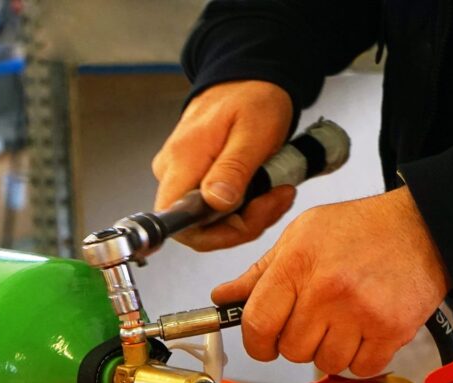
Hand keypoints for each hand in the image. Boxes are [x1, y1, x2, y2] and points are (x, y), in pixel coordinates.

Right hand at [152, 80, 296, 250]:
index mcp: (183, 161)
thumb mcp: (254, 132)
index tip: (250, 220)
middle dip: (244, 224)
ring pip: (211, 220)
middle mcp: (173, 171)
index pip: (178, 224)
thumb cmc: (253, 98)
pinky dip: (246, 206)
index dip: (215, 236)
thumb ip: (233, 169)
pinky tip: (266, 187)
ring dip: (250, 214)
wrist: (249, 77)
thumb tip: (214, 203)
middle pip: (199, 227)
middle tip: (278, 197)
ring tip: (278, 188)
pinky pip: (217, 207)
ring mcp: (183, 174)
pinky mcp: (195, 176)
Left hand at [212, 187, 450, 376]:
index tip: (263, 342)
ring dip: (329, 351)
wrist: (424, 226)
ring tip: (342, 321)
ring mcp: (360, 313)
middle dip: (297, 342)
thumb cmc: (360, 229)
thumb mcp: (301, 235)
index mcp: (297, 264)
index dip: (256, 342)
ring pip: (324, 364)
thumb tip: (222, 298)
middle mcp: (327, 290)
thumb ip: (260, 272)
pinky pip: (360, 368)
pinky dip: (359, 357)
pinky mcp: (391, 331)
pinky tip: (364, 331)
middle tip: (314, 320)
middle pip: (291, 350)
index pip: (257, 324)